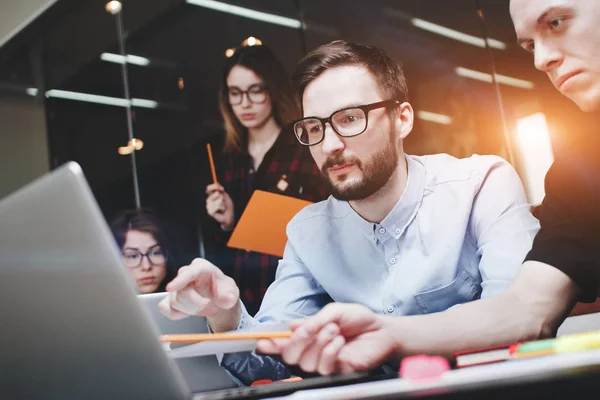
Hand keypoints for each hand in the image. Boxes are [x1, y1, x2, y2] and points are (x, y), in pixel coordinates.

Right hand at [158, 258, 240, 331]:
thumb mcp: (232, 292)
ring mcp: (176, 286)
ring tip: (205, 308)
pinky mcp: (169, 298)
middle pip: (182, 292)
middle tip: (212, 308)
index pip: (189, 272)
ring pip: (175, 302)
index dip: (180, 280)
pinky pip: (166, 308)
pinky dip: (178, 314)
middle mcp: (186, 274)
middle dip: (197, 305)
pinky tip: (189, 312)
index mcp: (201, 267)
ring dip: (192, 310)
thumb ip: (230, 296)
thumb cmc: (223, 290)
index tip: (171, 288)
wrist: (218, 297)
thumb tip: (225, 299)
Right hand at [206, 183, 233, 230]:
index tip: (222, 189)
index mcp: (212, 195)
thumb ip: (221, 191)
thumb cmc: (227, 207)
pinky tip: (222, 211)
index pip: (209, 188)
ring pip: (217, 200)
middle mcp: (209, 200)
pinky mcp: (210, 211)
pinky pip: (217, 206)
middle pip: (215, 194)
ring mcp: (208, 206)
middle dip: (222, 197)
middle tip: (224, 202)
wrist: (229, 217)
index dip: (214, 187)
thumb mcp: (226, 197)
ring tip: (223, 208)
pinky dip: (222, 208)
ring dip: (223, 204)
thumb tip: (217, 185)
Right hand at [256, 303, 397, 375]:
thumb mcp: (333, 312)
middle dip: (297, 341)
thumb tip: (292, 327)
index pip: (284, 345)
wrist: (381, 330)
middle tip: (311, 329)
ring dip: (319, 342)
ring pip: (306, 363)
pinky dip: (329, 352)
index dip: (271, 345)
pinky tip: (339, 342)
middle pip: (290, 357)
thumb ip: (313, 320)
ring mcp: (325, 364)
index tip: (262, 342)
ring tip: (334, 330)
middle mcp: (314, 352)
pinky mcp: (338, 373)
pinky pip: (324, 368)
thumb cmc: (358, 320)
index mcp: (309, 337)